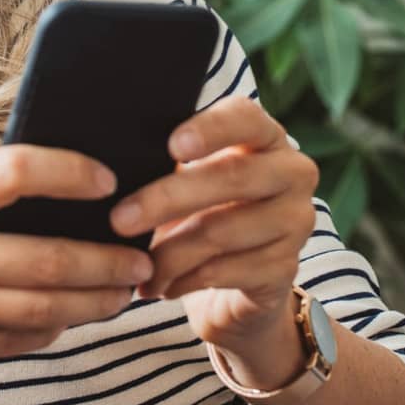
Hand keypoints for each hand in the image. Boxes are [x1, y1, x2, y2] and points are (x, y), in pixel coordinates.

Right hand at [0, 145, 156, 361]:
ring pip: (37, 313)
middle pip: (46, 260)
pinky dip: (44, 334)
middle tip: (142, 259)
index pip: (18, 172)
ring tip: (120, 294)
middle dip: (106, 263)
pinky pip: (3, 344)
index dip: (72, 172)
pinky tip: (64, 322)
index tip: (106, 175)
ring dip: (90, 305)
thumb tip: (36, 189)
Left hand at [109, 96, 320, 352]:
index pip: (246, 117)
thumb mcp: (188, 180)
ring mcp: (295, 221)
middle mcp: (292, 172)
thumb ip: (168, 162)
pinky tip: (160, 286)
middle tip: (119, 220)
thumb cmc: (203, 212)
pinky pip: (225, 272)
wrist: (238, 282)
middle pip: (231, 177)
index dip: (211, 129)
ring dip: (168, 253)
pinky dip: (183, 280)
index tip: (172, 146)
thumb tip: (109, 161)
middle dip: (168, 199)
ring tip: (134, 266)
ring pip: (222, 232)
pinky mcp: (285, 267)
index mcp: (266, 136)